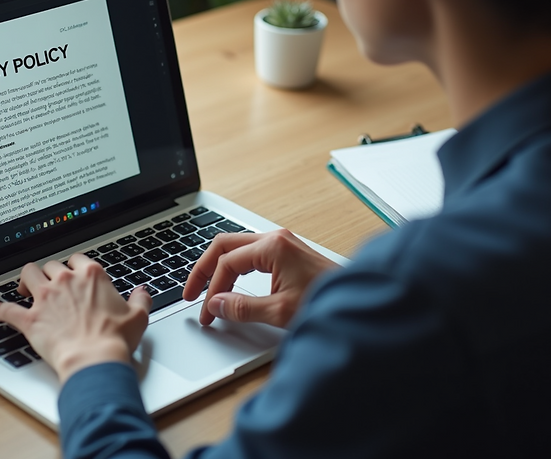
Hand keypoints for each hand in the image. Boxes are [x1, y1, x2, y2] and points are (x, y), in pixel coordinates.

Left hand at [0, 254, 151, 382]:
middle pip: (51, 265)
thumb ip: (141, 300)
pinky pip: (8, 310)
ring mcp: (45, 298)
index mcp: (91, 276)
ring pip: (27, 274)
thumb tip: (142, 292)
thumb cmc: (115, 339)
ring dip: (25, 280)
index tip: (74, 274)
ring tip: (25, 288)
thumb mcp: (138, 316)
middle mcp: (66, 281)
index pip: (77, 259)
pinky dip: (1, 310)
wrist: (95, 359)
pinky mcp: (30, 319)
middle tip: (51, 284)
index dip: (74, 266)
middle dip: (50, 273)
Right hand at [183, 229, 339, 327]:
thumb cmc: (327, 302)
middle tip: (190, 292)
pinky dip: (234, 267)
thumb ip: (242, 308)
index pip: (227, 263)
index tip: (206, 312)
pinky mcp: (287, 252)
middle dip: (204, 269)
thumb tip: (215, 306)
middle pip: (224, 245)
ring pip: (236, 247)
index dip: (211, 289)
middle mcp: (275, 238)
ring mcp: (282, 243)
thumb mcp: (280, 311)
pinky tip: (229, 282)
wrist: (360, 303)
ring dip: (219, 267)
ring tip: (206, 288)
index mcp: (272, 247)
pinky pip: (250, 253)